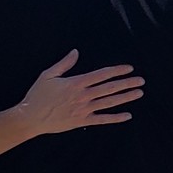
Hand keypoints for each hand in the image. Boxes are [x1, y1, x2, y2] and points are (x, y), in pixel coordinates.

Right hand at [14, 50, 144, 136]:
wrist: (30, 118)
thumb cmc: (37, 95)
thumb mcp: (48, 75)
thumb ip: (64, 64)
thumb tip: (75, 51)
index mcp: (76, 83)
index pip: (102, 75)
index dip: (117, 71)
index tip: (129, 68)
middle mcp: (83, 96)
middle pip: (110, 88)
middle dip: (127, 83)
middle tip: (141, 80)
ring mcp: (84, 109)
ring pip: (109, 102)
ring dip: (126, 97)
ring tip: (139, 93)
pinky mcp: (82, 121)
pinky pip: (102, 119)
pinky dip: (115, 118)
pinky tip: (128, 115)